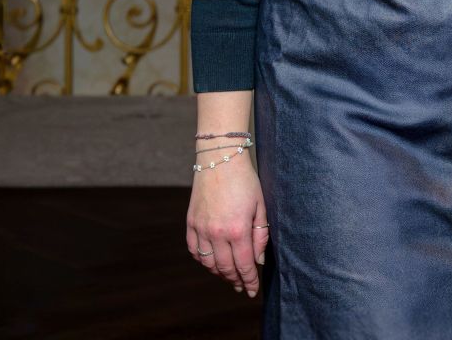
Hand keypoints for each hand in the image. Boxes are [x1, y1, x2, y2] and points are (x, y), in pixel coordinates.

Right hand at [187, 150, 265, 297]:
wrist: (219, 160)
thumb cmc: (246, 181)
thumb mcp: (261, 206)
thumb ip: (260, 235)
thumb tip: (259, 260)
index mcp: (237, 229)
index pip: (244, 264)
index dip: (249, 280)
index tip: (252, 290)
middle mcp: (216, 233)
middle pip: (225, 268)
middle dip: (235, 280)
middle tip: (242, 287)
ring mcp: (200, 229)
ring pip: (209, 263)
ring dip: (220, 273)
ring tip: (230, 276)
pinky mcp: (190, 224)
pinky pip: (195, 251)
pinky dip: (203, 261)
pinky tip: (212, 263)